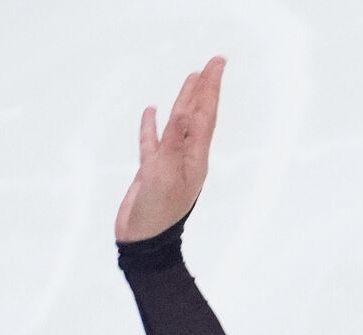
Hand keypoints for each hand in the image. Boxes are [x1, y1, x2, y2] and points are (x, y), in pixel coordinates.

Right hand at [114, 55, 225, 242]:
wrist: (146, 243)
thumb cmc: (159, 213)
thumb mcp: (165, 175)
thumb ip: (172, 144)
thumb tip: (182, 115)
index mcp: (194, 158)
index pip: (204, 115)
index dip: (210, 88)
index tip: (217, 64)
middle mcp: (186, 157)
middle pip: (196, 115)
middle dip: (204, 88)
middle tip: (213, 63)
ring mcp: (168, 163)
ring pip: (176, 124)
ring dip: (183, 101)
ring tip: (189, 80)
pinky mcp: (151, 171)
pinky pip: (152, 142)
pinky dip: (152, 125)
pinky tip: (152, 111)